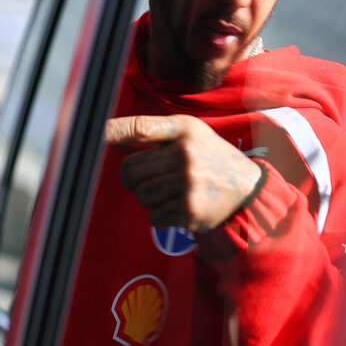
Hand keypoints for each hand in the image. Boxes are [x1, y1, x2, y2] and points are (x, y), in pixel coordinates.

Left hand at [105, 113, 261, 232]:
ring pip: (141, 195)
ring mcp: (187, 181)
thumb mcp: (191, 136)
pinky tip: (180, 208)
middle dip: (134, 180)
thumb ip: (155, 134)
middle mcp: (185, 153)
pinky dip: (162, 217)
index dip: (114, 131)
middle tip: (151, 181)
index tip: (96, 133)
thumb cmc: (211, 159)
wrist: (248, 190)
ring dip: (150, 199)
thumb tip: (109, 135)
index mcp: (184, 129)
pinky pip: (154, 217)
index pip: (140, 128)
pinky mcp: (189, 208)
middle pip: (130, 170)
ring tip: (172, 194)